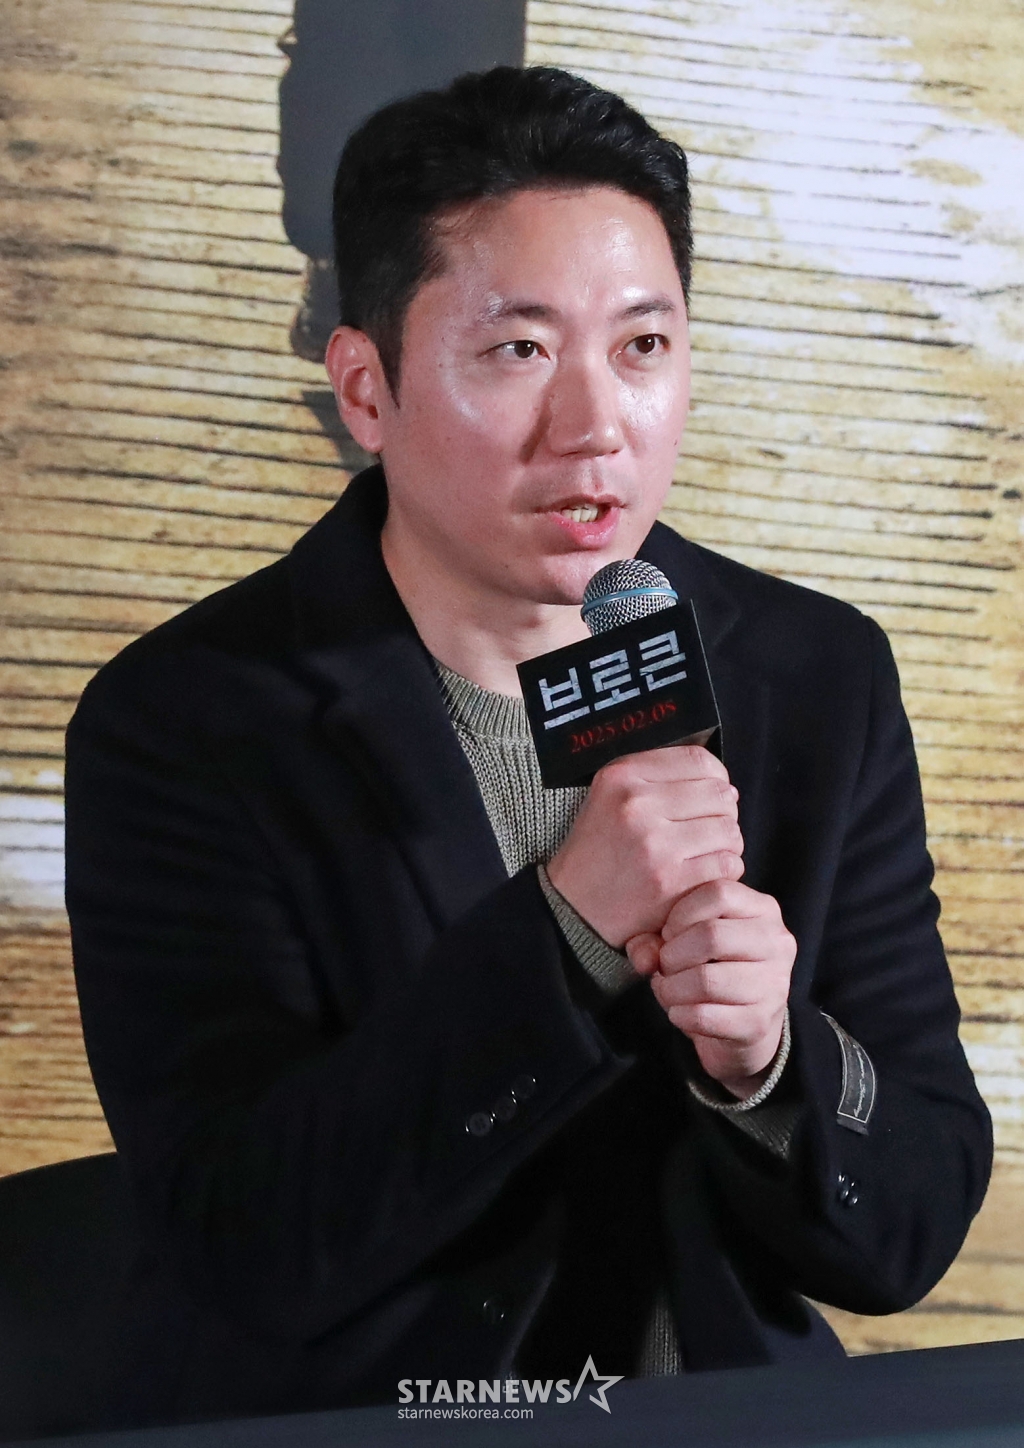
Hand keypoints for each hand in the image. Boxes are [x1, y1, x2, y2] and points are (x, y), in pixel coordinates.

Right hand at [546, 746, 743, 947]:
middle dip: (723, 813)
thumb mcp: (609, 796)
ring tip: (705, 853)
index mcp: (621, 777)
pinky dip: (724, 870)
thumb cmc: (599, 852)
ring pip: (729, 830)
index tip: (711, 794)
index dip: (716, 777)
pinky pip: (727, 864)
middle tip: (708, 829)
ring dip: (726, 844)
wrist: (573, 908)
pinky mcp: (670, 881)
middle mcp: (636, 805)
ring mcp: (655, 845)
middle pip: (719, 794)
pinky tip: (704, 874)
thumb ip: (656, 779)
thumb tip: (722, 783)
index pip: (698, 759)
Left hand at [629, 880, 795, 1098]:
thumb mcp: (692, 936)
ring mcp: (774, 985)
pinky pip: (704, 1016)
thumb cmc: (712, 965)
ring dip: (671, 988)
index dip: (681, 912)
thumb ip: (661, 934)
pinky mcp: (760, 1023)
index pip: (719, 892)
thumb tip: (645, 955)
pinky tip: (678, 1012)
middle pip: (712, 935)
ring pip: (706, 980)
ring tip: (666, 989)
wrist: (742, 1020)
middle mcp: (778, 943)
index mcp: (764, 909)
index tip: (667, 933)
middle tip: (663, 965)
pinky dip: (679, 1014)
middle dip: (672, 954)